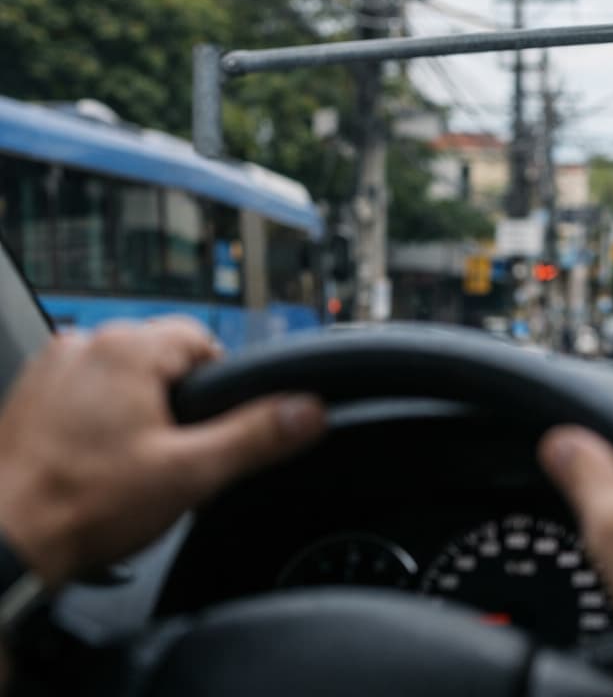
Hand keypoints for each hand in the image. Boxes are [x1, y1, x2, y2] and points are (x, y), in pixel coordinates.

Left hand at [0, 319, 325, 585]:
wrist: (3, 544)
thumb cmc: (81, 508)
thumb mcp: (191, 475)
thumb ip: (258, 436)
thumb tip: (309, 411)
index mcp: (126, 350)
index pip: (203, 340)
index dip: (219, 388)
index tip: (211, 429)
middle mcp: (83, 346)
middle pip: (161, 359)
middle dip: (175, 405)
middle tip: (169, 457)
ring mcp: (49, 371)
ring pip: (122, 379)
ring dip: (135, 413)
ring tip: (127, 466)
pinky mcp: (27, 398)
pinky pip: (83, 396)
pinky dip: (96, 423)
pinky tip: (94, 466)